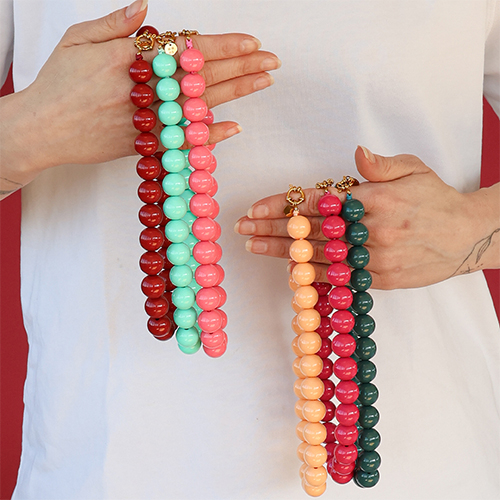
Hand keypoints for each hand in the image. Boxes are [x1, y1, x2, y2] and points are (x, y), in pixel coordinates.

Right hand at [0, 0, 279, 193]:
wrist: (43, 129)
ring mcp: (151, 118)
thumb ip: (114, 24)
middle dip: (243, 66)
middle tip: (273, 62)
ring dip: (237, 92)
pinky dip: (212, 135)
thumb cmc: (57, 82)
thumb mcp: (77, 38)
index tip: (252, 43)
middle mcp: (147, 88)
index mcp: (131, 57)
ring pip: (204, 103)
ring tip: (264, 82)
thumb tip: (147, 10)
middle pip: (205, 75)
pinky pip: (187, 140)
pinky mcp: (149, 143)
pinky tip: (236, 127)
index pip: (190, 48)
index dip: (224, 45)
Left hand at [235, 146, 499, 288]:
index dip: (283, 204)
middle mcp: (370, 231)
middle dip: (271, 228)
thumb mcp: (414, 170)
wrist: (467, 237)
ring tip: (253, 245)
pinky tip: (287, 269)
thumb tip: (356, 153)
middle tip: (242, 227)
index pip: (318, 202)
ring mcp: (373, 259)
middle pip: (309, 230)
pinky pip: (337, 277)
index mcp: (374, 200)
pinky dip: (311, 274)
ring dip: (282, 252)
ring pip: (317, 256)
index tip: (256, 207)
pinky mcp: (378, 281)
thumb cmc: (436, 200)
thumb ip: (381, 164)